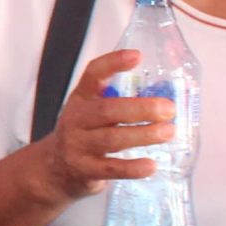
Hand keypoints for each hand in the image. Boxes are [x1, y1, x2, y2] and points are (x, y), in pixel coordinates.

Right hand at [38, 50, 174, 202]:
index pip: (93, 74)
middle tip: (169, 109)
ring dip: (143, 135)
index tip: (137, 56)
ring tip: (168, 132)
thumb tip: (168, 98)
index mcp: (82, 98)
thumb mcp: (93, 111)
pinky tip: (151, 166)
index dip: (113, 63)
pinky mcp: (85, 170)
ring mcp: (79, 145)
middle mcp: (77, 119)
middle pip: (108, 110)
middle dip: (141, 108)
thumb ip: (120, 103)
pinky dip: (133, 168)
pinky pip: (111, 169)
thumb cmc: (86, 133)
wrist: (56, 168)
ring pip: (112, 139)